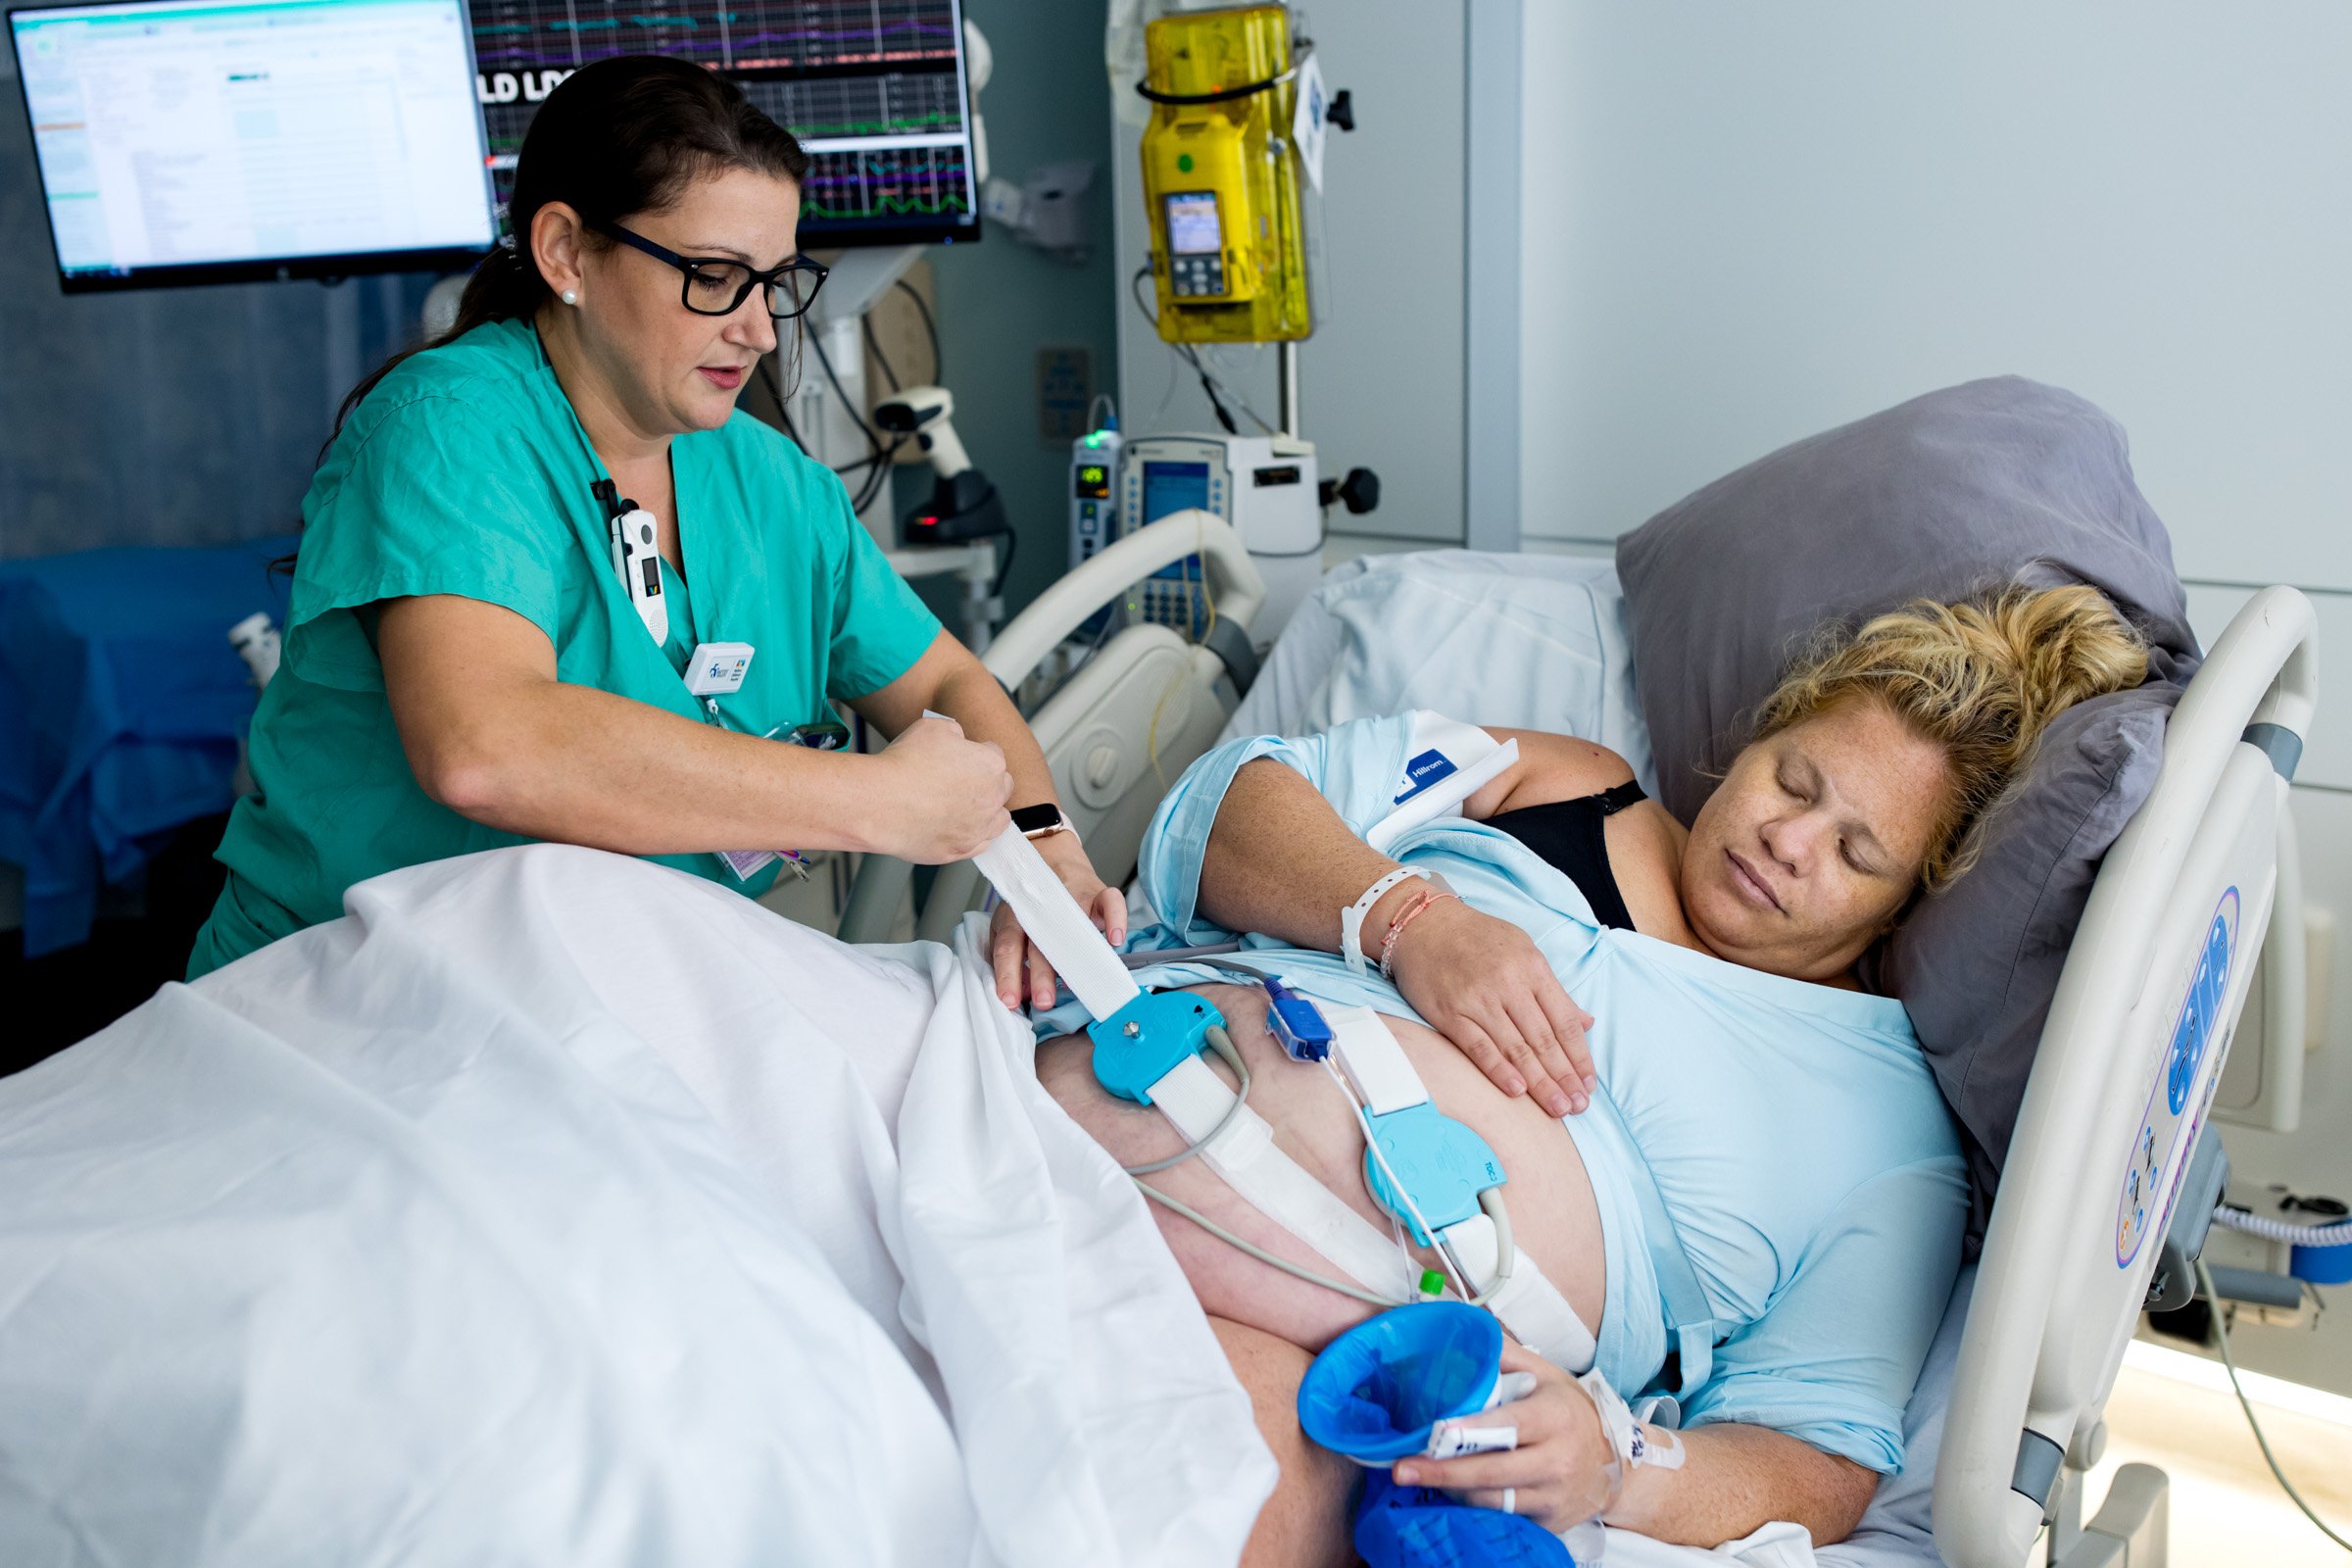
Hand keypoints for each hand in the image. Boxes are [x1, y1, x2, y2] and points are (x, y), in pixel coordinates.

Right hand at [868, 714, 1012, 862]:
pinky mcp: (961, 850)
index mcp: (990, 764)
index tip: (962, 758)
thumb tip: (957, 739)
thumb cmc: (903, 764)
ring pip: (998, 820)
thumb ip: (954, 732)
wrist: (880, 803)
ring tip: (963, 808)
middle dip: (987, 782)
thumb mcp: (932, 727)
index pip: (994, 754)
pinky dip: (971, 836)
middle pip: (1002, 787)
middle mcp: (992, 797)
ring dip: (987, 813)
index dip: (976, 754)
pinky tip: (954, 828)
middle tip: (962, 781)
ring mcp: (978, 828)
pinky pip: (979, 845)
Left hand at [990, 829, 1125, 1008]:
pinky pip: (1110, 902)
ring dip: (1076, 955)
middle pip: (1038, 942)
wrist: (1050, 858)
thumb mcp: (1010, 927)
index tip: (1010, 1001)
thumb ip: (1010, 960)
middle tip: (1044, 1000)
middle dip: (1040, 974)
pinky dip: (1115, 919)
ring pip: (1072, 925)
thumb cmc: (1031, 903)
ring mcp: (1070, 898)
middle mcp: (1040, 908)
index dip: (1007, 975)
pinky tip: (1115, 940)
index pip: (1007, 948)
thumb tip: (1019, 995)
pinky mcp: (1097, 892)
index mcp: (1014, 919)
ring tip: (1077, 980)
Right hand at [1387, 898, 1595, 1115]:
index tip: (1588, 1083)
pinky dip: (1498, 1070)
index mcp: (1532, 968)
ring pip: (1516, 1049)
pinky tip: (1517, 1091)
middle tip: (1578, 1106)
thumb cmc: (1477, 938)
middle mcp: (1508, 984)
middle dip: (1564, 1077)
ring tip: (1557, 1107)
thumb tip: (1585, 1023)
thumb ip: (1553, 990)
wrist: (1423, 924)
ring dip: (1539, 1083)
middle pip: (1543, 1040)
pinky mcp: (1449, 1013)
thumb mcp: (1523, 951)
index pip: (1564, 1020)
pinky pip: (1478, 1047)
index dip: (1579, 1056)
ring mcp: (1478, 1000)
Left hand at [1391, 1342, 1620, 1532]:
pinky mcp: (1550, 1523)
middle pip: (1493, 1472)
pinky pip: (1504, 1517)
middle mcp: (1557, 1461)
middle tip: (1401, 1469)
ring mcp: (1553, 1497)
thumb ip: (1505, 1355)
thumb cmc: (1572, 1412)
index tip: (1435, 1434)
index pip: (1507, 1426)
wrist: (1618, 1465)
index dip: (1470, 1432)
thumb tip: (1464, 1327)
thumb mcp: (1547, 1375)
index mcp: (1554, 1418)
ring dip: (1452, 1490)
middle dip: (1443, 1472)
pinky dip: (1474, 1506)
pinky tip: (1450, 1494)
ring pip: (1493, 1500)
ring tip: (1418, 1477)